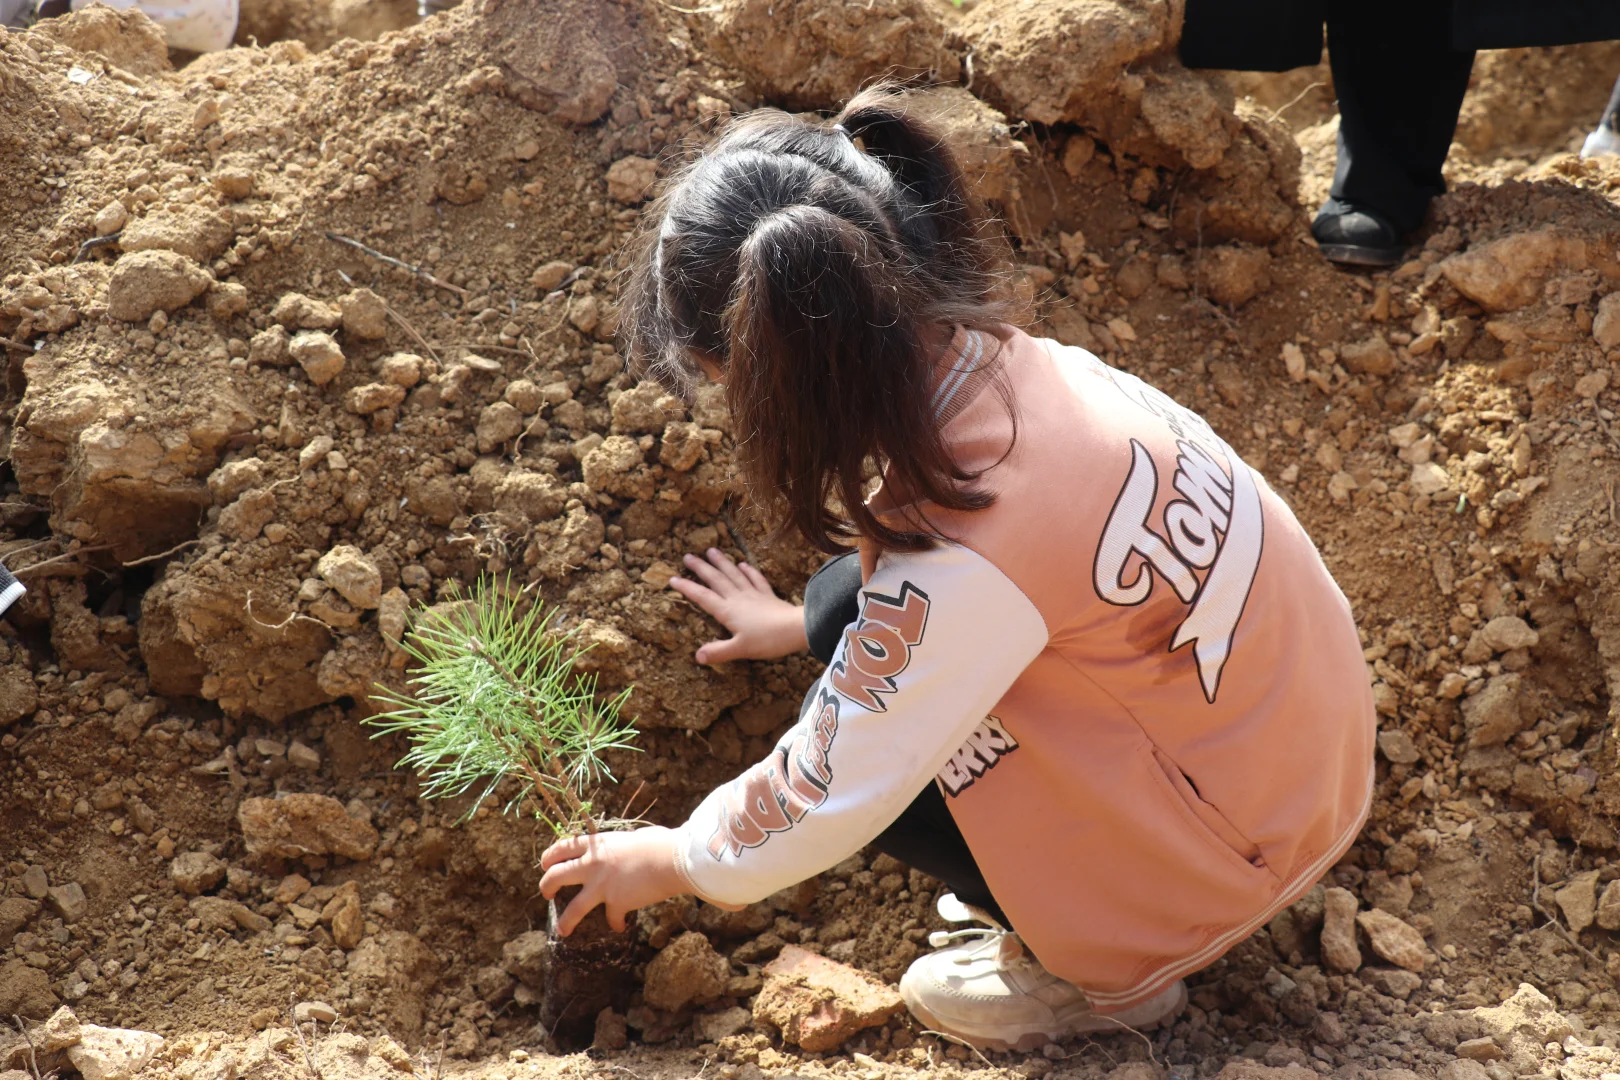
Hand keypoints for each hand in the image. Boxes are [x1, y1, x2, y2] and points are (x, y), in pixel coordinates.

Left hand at [539, 827, 687, 934]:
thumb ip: (615, 847)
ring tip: (562, 930)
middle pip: (556, 876)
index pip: (561, 848)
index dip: (549, 857)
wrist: (672, 859)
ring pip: (573, 908)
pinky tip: (621, 926)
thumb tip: (619, 850)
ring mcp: (602, 886)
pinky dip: (616, 923)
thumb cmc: (657, 843)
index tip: (545, 865)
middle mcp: (593, 865)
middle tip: (547, 893)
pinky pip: (612, 918)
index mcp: (596, 845)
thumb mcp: (629, 838)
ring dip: (565, 921)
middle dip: (547, 886)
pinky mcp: (617, 903)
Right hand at [668, 548, 807, 664]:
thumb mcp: (740, 649)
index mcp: (728, 611)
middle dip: (701, 568)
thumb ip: (719, 652)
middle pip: (716, 580)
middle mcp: (738, 598)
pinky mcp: (768, 595)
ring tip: (711, 551)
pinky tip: (743, 564)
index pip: (703, 597)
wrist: (796, 629)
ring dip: (722, 563)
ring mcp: (754, 594)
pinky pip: (756, 579)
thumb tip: (698, 656)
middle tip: (687, 556)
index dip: (687, 588)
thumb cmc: (767, 640)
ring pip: (734, 575)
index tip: (673, 578)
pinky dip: (749, 571)